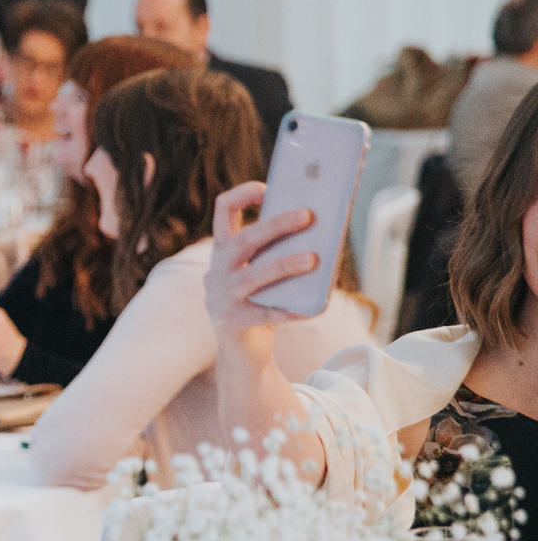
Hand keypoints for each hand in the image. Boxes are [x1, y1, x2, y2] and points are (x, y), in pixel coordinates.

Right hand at [203, 180, 318, 363]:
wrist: (243, 352)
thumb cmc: (264, 303)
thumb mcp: (267, 273)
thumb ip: (282, 252)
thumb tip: (324, 229)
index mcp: (225, 251)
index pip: (225, 211)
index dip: (244, 194)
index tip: (270, 188)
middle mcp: (216, 271)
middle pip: (242, 240)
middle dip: (275, 225)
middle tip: (308, 215)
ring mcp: (219, 298)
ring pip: (252, 276)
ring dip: (284, 264)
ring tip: (314, 258)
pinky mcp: (230, 323)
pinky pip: (266, 314)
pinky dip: (292, 310)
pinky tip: (316, 306)